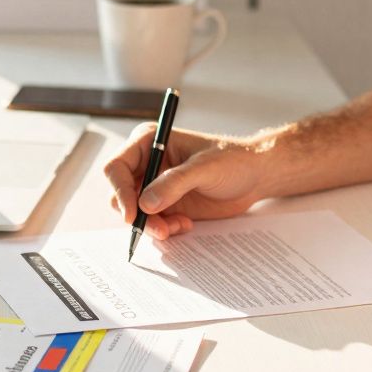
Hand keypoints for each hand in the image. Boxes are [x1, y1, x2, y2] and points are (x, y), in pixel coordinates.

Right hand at [103, 125, 267, 239]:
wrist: (254, 176)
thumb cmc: (232, 160)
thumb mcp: (204, 168)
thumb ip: (174, 183)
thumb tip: (144, 204)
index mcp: (149, 142)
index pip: (117, 167)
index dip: (120, 191)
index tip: (132, 214)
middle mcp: (147, 164)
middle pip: (121, 194)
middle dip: (137, 215)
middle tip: (161, 229)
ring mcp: (155, 186)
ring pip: (135, 213)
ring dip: (153, 225)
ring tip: (179, 226)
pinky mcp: (166, 205)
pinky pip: (152, 223)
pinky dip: (165, 229)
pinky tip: (186, 224)